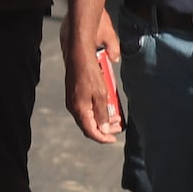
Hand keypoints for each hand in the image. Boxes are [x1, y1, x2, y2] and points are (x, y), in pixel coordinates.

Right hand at [65, 25, 123, 143]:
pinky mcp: (75, 92)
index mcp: (79, 110)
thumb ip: (102, 113)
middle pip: (89, 125)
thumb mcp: (101, 94)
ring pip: (89, 116)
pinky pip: (87, 107)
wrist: (78, 52)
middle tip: (119, 125)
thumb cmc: (90, 72)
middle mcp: (74, 107)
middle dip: (105, 127)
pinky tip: (107, 103)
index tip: (114, 139)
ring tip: (116, 115)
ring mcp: (74, 100)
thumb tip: (103, 128)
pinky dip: (98, 108)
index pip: (90, 131)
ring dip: (103, 117)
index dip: (103, 138)